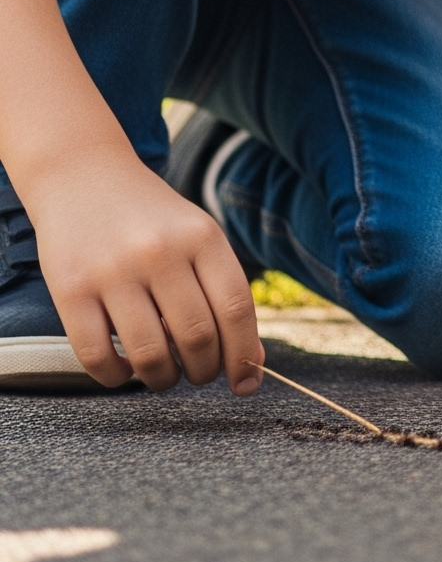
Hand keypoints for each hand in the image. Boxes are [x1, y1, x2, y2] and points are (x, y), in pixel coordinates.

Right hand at [32, 142, 262, 393]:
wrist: (85, 178)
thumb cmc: (154, 220)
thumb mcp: (198, 236)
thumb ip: (223, 290)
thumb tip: (251, 360)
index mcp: (203, 236)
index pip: (236, 308)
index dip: (245, 354)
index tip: (246, 382)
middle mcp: (161, 252)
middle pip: (197, 336)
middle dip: (204, 371)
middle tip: (199, 375)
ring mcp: (113, 271)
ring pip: (150, 354)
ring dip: (163, 379)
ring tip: (164, 375)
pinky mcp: (70, 290)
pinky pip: (98, 356)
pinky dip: (116, 377)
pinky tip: (124, 371)